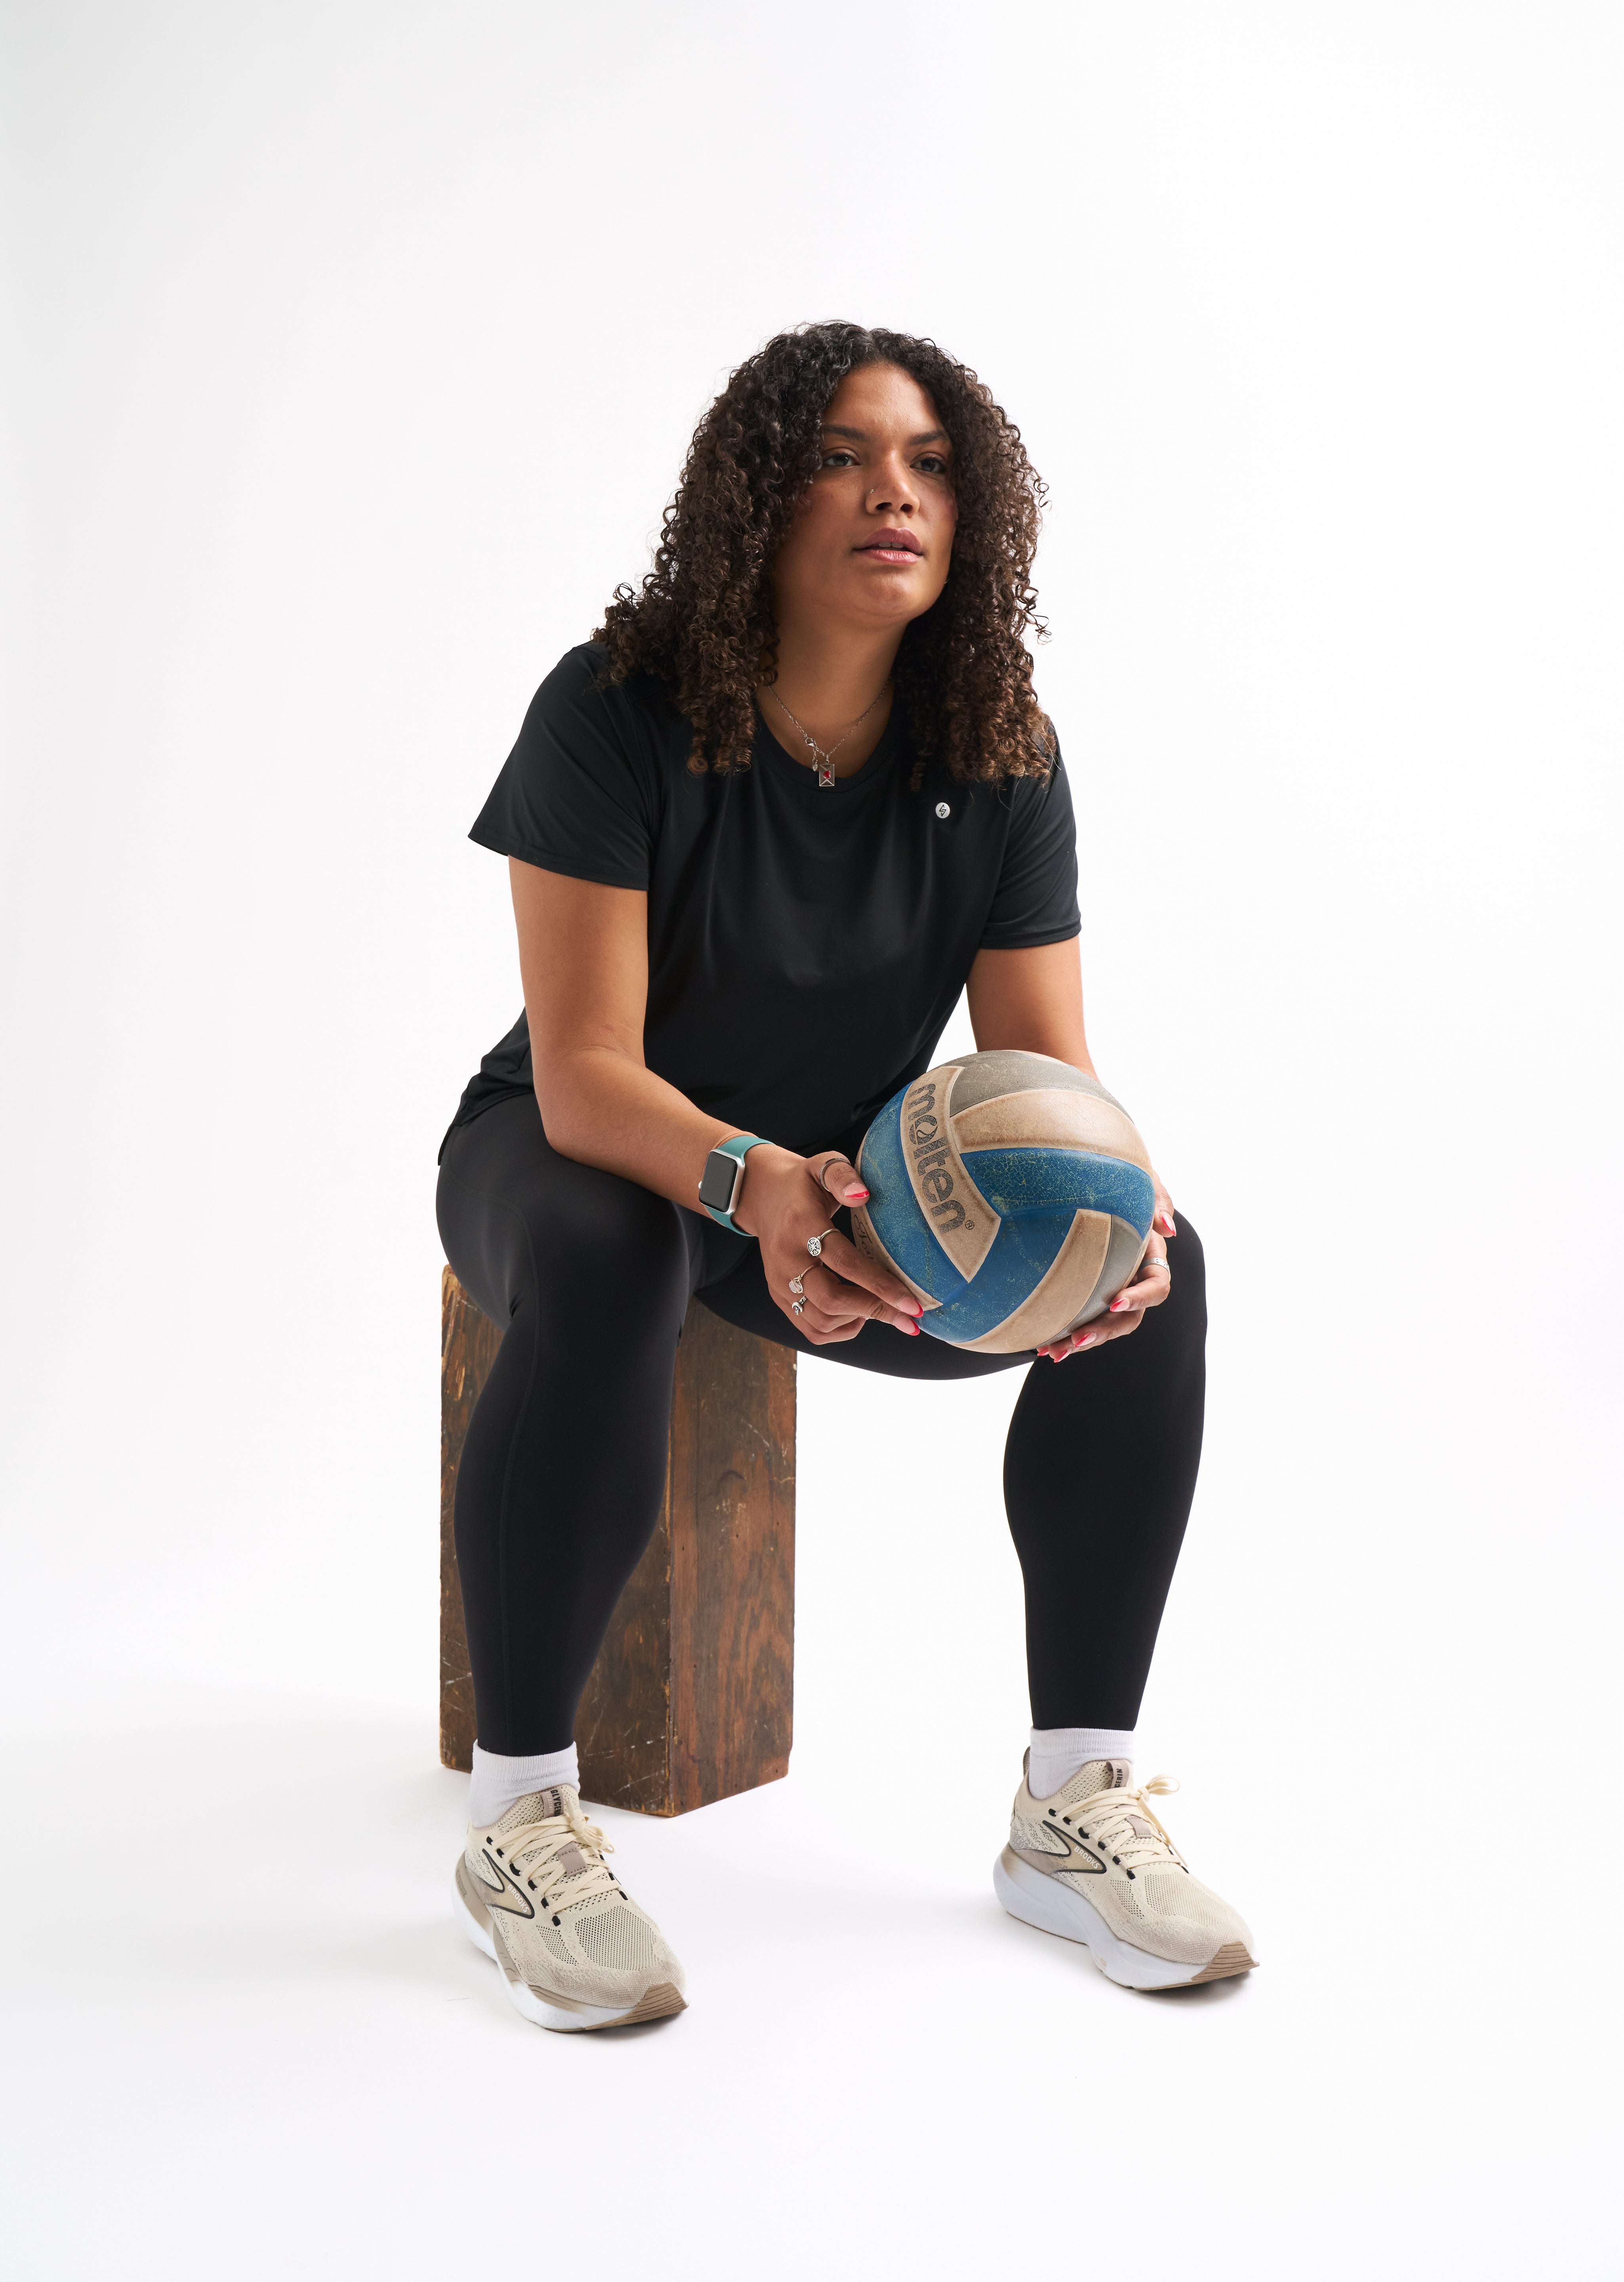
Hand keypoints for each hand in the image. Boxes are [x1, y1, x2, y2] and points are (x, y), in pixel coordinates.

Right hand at [733, 1145, 924, 1344]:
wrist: (760, 1195)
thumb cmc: (801, 1183)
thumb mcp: (821, 1165)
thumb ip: (843, 1175)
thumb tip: (864, 1194)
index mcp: (801, 1224)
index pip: (845, 1262)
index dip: (881, 1285)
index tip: (913, 1303)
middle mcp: (786, 1258)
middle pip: (831, 1299)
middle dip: (876, 1311)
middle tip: (909, 1317)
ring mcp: (779, 1282)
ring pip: (820, 1321)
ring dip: (858, 1320)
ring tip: (883, 1309)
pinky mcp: (778, 1296)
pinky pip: (810, 1329)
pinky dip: (839, 1330)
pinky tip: (858, 1315)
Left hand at [1038, 1173, 1179, 1362]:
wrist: (1091, 1183)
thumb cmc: (1125, 1181)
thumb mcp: (1145, 1182)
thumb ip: (1158, 1200)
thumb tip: (1167, 1229)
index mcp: (1150, 1259)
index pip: (1156, 1286)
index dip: (1140, 1298)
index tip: (1114, 1302)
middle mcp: (1132, 1280)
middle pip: (1127, 1317)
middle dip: (1104, 1331)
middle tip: (1078, 1338)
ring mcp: (1109, 1290)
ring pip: (1103, 1326)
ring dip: (1081, 1342)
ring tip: (1055, 1352)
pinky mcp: (1085, 1295)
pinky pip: (1079, 1320)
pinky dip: (1063, 1335)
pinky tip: (1042, 1347)